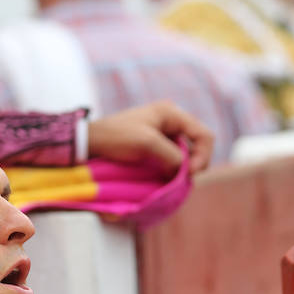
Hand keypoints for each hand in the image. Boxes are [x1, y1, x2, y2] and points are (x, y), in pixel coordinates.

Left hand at [87, 101, 213, 174]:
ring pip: (185, 155)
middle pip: (197, 146)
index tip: (188, 173)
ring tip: (170, 180)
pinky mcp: (155, 147)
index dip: (202, 157)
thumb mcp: (148, 144)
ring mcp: (163, 134)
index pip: (204, 135)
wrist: (89, 142)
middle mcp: (171, 121)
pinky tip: (164, 178)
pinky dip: (171, 170)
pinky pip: (172, 159)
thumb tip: (183, 172)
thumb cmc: (116, 137)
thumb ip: (172, 156)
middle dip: (193, 164)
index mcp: (172, 113)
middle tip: (180, 180)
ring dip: (181, 169)